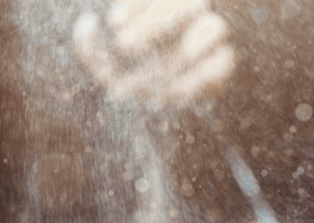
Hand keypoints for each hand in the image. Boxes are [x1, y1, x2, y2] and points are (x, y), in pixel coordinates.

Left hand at [74, 0, 235, 107]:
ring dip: (188, 46)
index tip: (113, 24)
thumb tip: (89, 22)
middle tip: (124, 45)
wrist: (149, 120)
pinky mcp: (222, 65)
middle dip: (156, 24)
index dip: (137, 5)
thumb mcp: (102, 68)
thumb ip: (89, 48)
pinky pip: (224, 62)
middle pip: (187, 2)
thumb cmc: (127, 83)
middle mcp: (189, 17)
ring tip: (159, 67)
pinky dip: (202, 76)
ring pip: (214, 27)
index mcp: (162, 8)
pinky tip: (172, 93)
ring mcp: (209, 40)